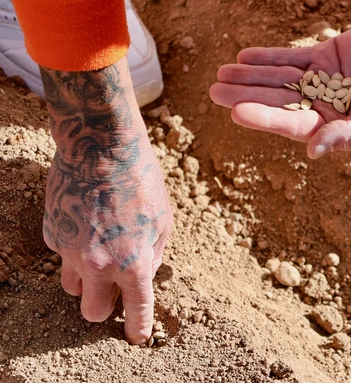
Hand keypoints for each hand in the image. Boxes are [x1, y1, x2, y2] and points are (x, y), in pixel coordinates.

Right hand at [40, 57, 172, 343]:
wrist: (101, 147)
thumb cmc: (142, 180)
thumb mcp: (164, 219)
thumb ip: (153, 254)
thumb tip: (144, 275)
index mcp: (133, 262)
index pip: (136, 309)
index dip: (137, 327)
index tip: (137, 337)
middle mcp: (99, 264)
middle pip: (92, 313)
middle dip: (103, 308)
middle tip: (114, 292)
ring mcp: (70, 251)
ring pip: (72, 288)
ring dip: (87, 280)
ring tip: (101, 251)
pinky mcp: (52, 234)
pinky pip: (63, 257)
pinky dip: (76, 250)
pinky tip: (87, 223)